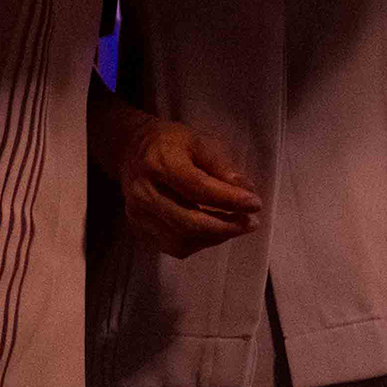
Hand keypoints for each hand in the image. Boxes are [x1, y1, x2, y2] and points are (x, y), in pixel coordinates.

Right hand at [98, 100, 262, 256]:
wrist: (131, 150)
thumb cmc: (170, 142)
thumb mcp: (198, 140)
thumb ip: (221, 165)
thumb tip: (246, 190)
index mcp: (160, 164)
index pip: (199, 189)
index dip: (230, 200)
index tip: (255, 203)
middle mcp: (144, 193)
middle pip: (189, 221)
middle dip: (226, 226)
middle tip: (251, 222)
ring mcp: (138, 215)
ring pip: (181, 240)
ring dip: (215, 238)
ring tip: (236, 226)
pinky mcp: (138, 229)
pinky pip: (173, 246)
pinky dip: (199, 242)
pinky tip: (215, 231)